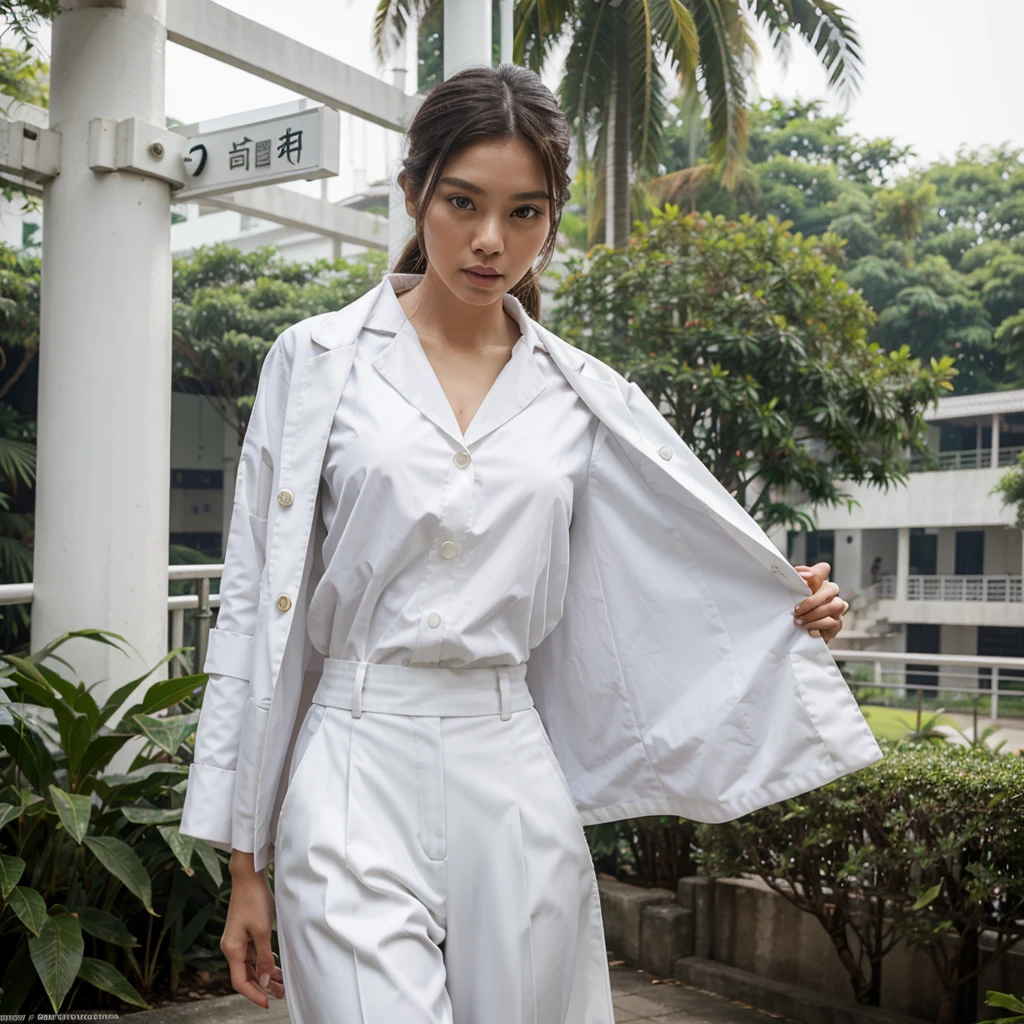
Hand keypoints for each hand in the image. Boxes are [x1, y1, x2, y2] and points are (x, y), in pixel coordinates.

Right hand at [222, 854, 284, 1006]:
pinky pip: (252, 953)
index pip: (240, 981)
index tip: (267, 1003)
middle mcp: (232, 947)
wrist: (248, 877)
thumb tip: (263, 981)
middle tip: (280, 994)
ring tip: (281, 983)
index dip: (253, 994)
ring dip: (264, 974)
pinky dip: (263, 961)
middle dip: (262, 986)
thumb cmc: (254, 901)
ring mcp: (237, 940)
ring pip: (250, 964)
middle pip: (245, 974)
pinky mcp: (243, 932)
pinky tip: (275, 965)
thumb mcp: (262, 931)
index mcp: (232, 949)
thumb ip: (263, 958)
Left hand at [791, 561, 847, 644]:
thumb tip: (804, 576)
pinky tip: (808, 630)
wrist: (791, 636)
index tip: (804, 581)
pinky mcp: (836, 625)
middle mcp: (829, 594)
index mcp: (817, 583)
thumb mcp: (787, 595)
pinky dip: (818, 626)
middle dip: (812, 601)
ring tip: (799, 621)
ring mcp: (835, 609)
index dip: (816, 573)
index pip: (823, 569)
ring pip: (835, 605)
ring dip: (814, 614)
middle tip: (796, 610)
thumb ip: (794, 581)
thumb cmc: (790, 611)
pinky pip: (832, 622)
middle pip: (832, 588)